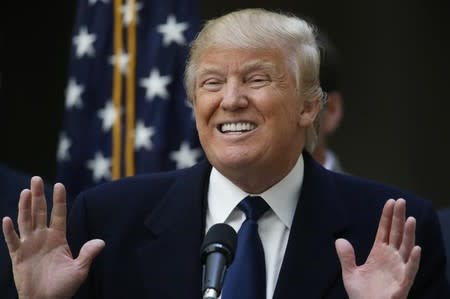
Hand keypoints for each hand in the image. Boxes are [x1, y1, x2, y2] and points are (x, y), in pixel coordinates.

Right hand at [2, 176, 104, 298]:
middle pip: (39, 212)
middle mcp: (43, 237)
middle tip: (36, 178)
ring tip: (26, 191)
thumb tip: (101, 242)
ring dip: (24, 206)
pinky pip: (12, 241)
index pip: (59, 214)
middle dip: (38, 196)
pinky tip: (6, 219)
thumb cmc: (63, 287)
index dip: (59, 200)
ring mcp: (29, 245)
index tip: (59, 185)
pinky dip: (9, 231)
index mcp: (58, 238)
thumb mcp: (79, 270)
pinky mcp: (18, 256)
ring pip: (26, 221)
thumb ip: (88, 254)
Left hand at [335, 198, 420, 298]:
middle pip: (396, 234)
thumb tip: (339, 240)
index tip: (391, 202)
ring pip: (405, 249)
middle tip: (401, 201)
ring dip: (408, 234)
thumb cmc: (361, 295)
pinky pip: (409, 270)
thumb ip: (346, 257)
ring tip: (410, 219)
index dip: (387, 217)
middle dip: (398, 218)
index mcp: (379, 254)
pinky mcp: (402, 284)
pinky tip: (416, 248)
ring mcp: (398, 270)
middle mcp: (391, 259)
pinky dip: (413, 260)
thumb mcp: (350, 273)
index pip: (385, 231)